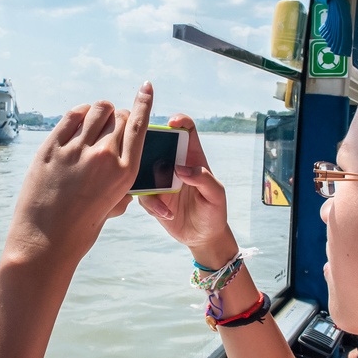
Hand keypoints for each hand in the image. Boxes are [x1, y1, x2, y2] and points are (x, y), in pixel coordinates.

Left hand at [7, 82, 152, 261]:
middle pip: (119, 116)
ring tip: (96, 120)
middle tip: (112, 124)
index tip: (146, 87)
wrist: (44, 242)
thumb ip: (121, 186)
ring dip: (100, 111)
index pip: (139, 126)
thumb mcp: (112, 207)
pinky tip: (80, 119)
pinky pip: (71, 116)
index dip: (144, 102)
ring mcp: (75, 150)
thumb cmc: (81, 229)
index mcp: (124, 173)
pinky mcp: (51, 148)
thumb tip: (124, 174)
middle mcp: (103, 157)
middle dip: (120, 115)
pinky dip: (79, 113)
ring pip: (96, 109)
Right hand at [138, 114, 236, 266]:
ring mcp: (160, 179)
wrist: (202, 237)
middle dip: (148, 144)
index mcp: (192, 157)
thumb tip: (181, 169)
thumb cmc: (214, 212)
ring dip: (146, 180)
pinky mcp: (151, 196)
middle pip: (157, 142)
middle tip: (150, 159)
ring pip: (142, 168)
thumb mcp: (216, 195)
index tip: (172, 123)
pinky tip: (166, 214)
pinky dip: (150, 203)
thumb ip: (204, 178)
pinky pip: (141, 193)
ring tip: (161, 199)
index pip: (186, 130)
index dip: (179, 120)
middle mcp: (174, 164)